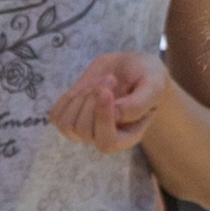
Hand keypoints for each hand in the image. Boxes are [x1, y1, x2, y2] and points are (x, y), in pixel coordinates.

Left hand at [47, 52, 165, 157]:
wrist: (132, 68)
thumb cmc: (147, 78)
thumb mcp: (153, 86)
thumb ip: (138, 103)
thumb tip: (113, 114)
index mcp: (127, 136)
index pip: (106, 142)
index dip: (102, 118)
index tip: (107, 91)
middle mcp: (104, 137)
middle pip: (83, 130)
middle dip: (92, 99)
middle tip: (111, 79)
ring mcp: (85, 129)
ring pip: (66, 125)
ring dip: (80, 97)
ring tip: (99, 82)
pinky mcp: (71, 116)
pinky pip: (56, 116)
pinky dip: (67, 98)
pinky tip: (84, 87)